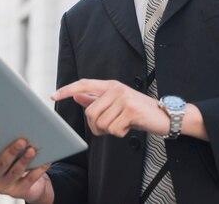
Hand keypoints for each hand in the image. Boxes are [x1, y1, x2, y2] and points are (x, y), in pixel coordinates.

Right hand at [0, 129, 53, 203]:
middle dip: (12, 151)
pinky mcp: (17, 192)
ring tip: (33, 150)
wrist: (29, 184)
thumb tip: (22, 123)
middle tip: (22, 140)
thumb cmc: (18, 160)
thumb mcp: (10, 150)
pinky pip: (29, 180)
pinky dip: (38, 170)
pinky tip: (45, 161)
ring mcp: (4, 185)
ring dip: (24, 160)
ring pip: (15, 172)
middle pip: (0, 163)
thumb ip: (10, 140)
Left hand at [51, 79, 169, 137]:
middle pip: (90, 113)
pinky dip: (120, 134)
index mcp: (111, 85)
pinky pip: (114, 129)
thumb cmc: (139, 111)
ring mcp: (124, 99)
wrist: (165, 116)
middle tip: (111, 127)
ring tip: (122, 125)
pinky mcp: (131, 111)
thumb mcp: (117, 102)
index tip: (54, 96)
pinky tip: (129, 128)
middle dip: (97, 126)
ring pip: (101, 123)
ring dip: (110, 131)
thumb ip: (96, 99)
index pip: (84, 84)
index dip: (68, 90)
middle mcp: (116, 89)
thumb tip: (76, 96)